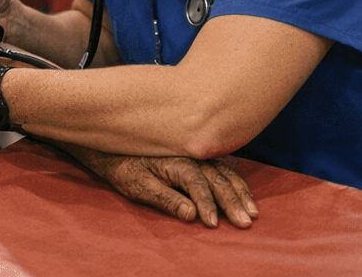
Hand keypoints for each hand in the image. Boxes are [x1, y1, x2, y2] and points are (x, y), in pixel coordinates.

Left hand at [61, 145, 257, 228]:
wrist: (110, 136)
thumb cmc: (121, 163)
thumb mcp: (136, 183)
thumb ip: (165, 198)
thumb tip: (190, 215)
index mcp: (176, 160)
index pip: (198, 185)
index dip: (208, 206)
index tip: (214, 225)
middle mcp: (190, 154)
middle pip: (217, 179)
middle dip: (233, 202)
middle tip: (245, 222)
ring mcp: (194, 152)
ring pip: (224, 172)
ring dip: (239, 192)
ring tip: (252, 211)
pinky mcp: (195, 153)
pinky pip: (221, 167)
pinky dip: (234, 180)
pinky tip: (243, 192)